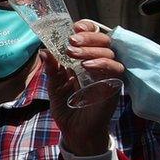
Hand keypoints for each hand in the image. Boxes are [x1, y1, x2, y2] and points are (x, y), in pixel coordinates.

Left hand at [49, 21, 123, 154]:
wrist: (75, 132)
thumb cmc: (67, 108)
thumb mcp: (54, 87)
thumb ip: (51, 70)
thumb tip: (43, 51)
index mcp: (86, 60)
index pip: (93, 36)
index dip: (87, 28)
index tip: (73, 27)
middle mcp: (100, 64)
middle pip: (104, 40)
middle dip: (87, 37)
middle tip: (71, 41)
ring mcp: (109, 75)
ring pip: (110, 52)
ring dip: (91, 50)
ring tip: (73, 53)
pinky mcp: (114, 87)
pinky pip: (115, 70)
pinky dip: (102, 64)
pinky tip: (87, 66)